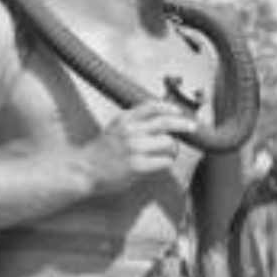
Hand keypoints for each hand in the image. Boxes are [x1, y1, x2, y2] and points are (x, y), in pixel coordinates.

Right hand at [82, 100, 198, 191]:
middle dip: (184, 124)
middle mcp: (130, 131)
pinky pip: (164, 162)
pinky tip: (161, 164)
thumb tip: (162, 119)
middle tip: (192, 127)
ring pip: (169, 143)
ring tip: (167, 153)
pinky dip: (167, 162)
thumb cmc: (101, 152)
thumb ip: (134, 122)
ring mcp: (135, 148)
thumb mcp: (115, 128)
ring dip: (173, 149)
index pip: (152, 106)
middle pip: (166, 123)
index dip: (169, 108)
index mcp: (124, 119)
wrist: (84, 170)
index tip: (179, 112)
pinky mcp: (138, 166)